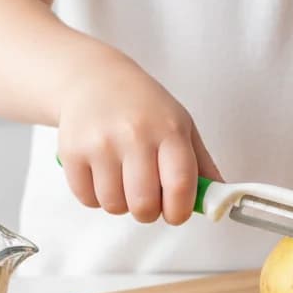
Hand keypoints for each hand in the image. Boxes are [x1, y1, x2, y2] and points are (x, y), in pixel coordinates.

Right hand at [57, 53, 221, 224]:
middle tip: (149, 199)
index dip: (180, 210)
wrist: (94, 79)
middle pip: (144, 204)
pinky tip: (103, 174)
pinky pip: (88, 199)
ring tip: (124, 180)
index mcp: (169, 129)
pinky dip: (97, 197)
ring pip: (115, 206)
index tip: (177, 213)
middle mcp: (134, 135)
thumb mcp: (181, 124)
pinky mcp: (72, 152)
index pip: (180, 185)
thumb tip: (220, 201)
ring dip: (122, 203)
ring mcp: (100, 144)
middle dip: (149, 212)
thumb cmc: (144, 106)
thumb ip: (202, 164)